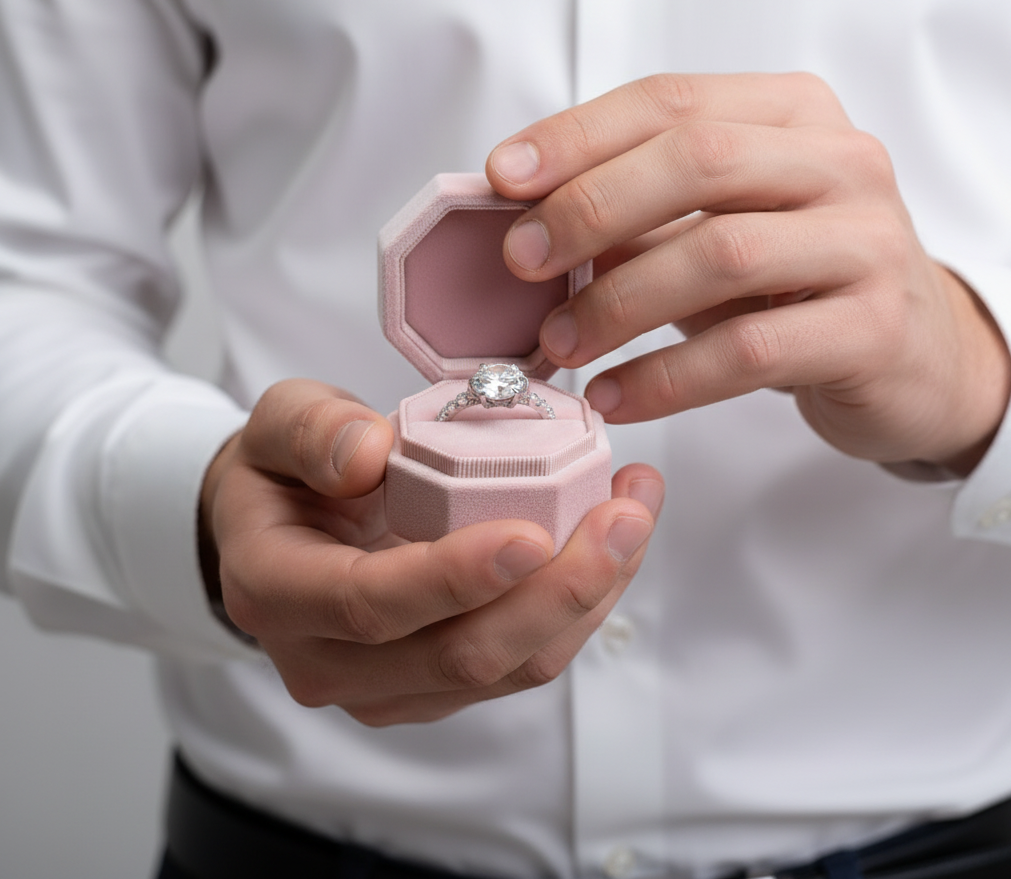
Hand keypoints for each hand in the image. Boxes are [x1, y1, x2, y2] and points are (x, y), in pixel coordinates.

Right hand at [200, 378, 661, 725]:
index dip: (454, 577)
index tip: (534, 534)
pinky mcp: (434, 685)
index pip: (369, 603)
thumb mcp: (275, 424)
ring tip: (634, 515)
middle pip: (457, 656)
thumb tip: (368, 454)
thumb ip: (310, 430)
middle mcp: (327, 660)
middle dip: (556, 593)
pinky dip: (577, 607)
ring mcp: (385, 685)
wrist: (277, 531)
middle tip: (623, 517)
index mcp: (275, 591)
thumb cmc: (280, 473)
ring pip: (507, 669)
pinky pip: (521, 663)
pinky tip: (612, 543)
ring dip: (585, 600)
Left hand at [486, 72, 1010, 474]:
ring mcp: (866, 244)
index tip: (503, 178)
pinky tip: (613, 397)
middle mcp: (840, 164)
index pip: (671, 101)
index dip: (578, 135)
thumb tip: (528, 225)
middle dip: (592, 208)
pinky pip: (748, 351)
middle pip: (700, 161)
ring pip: (722, 254)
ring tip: (560, 344)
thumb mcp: (719, 228)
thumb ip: (641, 214)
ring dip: (619, 303)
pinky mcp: (873, 329)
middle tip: (522, 262)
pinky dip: (664, 379)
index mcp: (793, 116)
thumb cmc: (795, 283)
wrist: (914, 354)